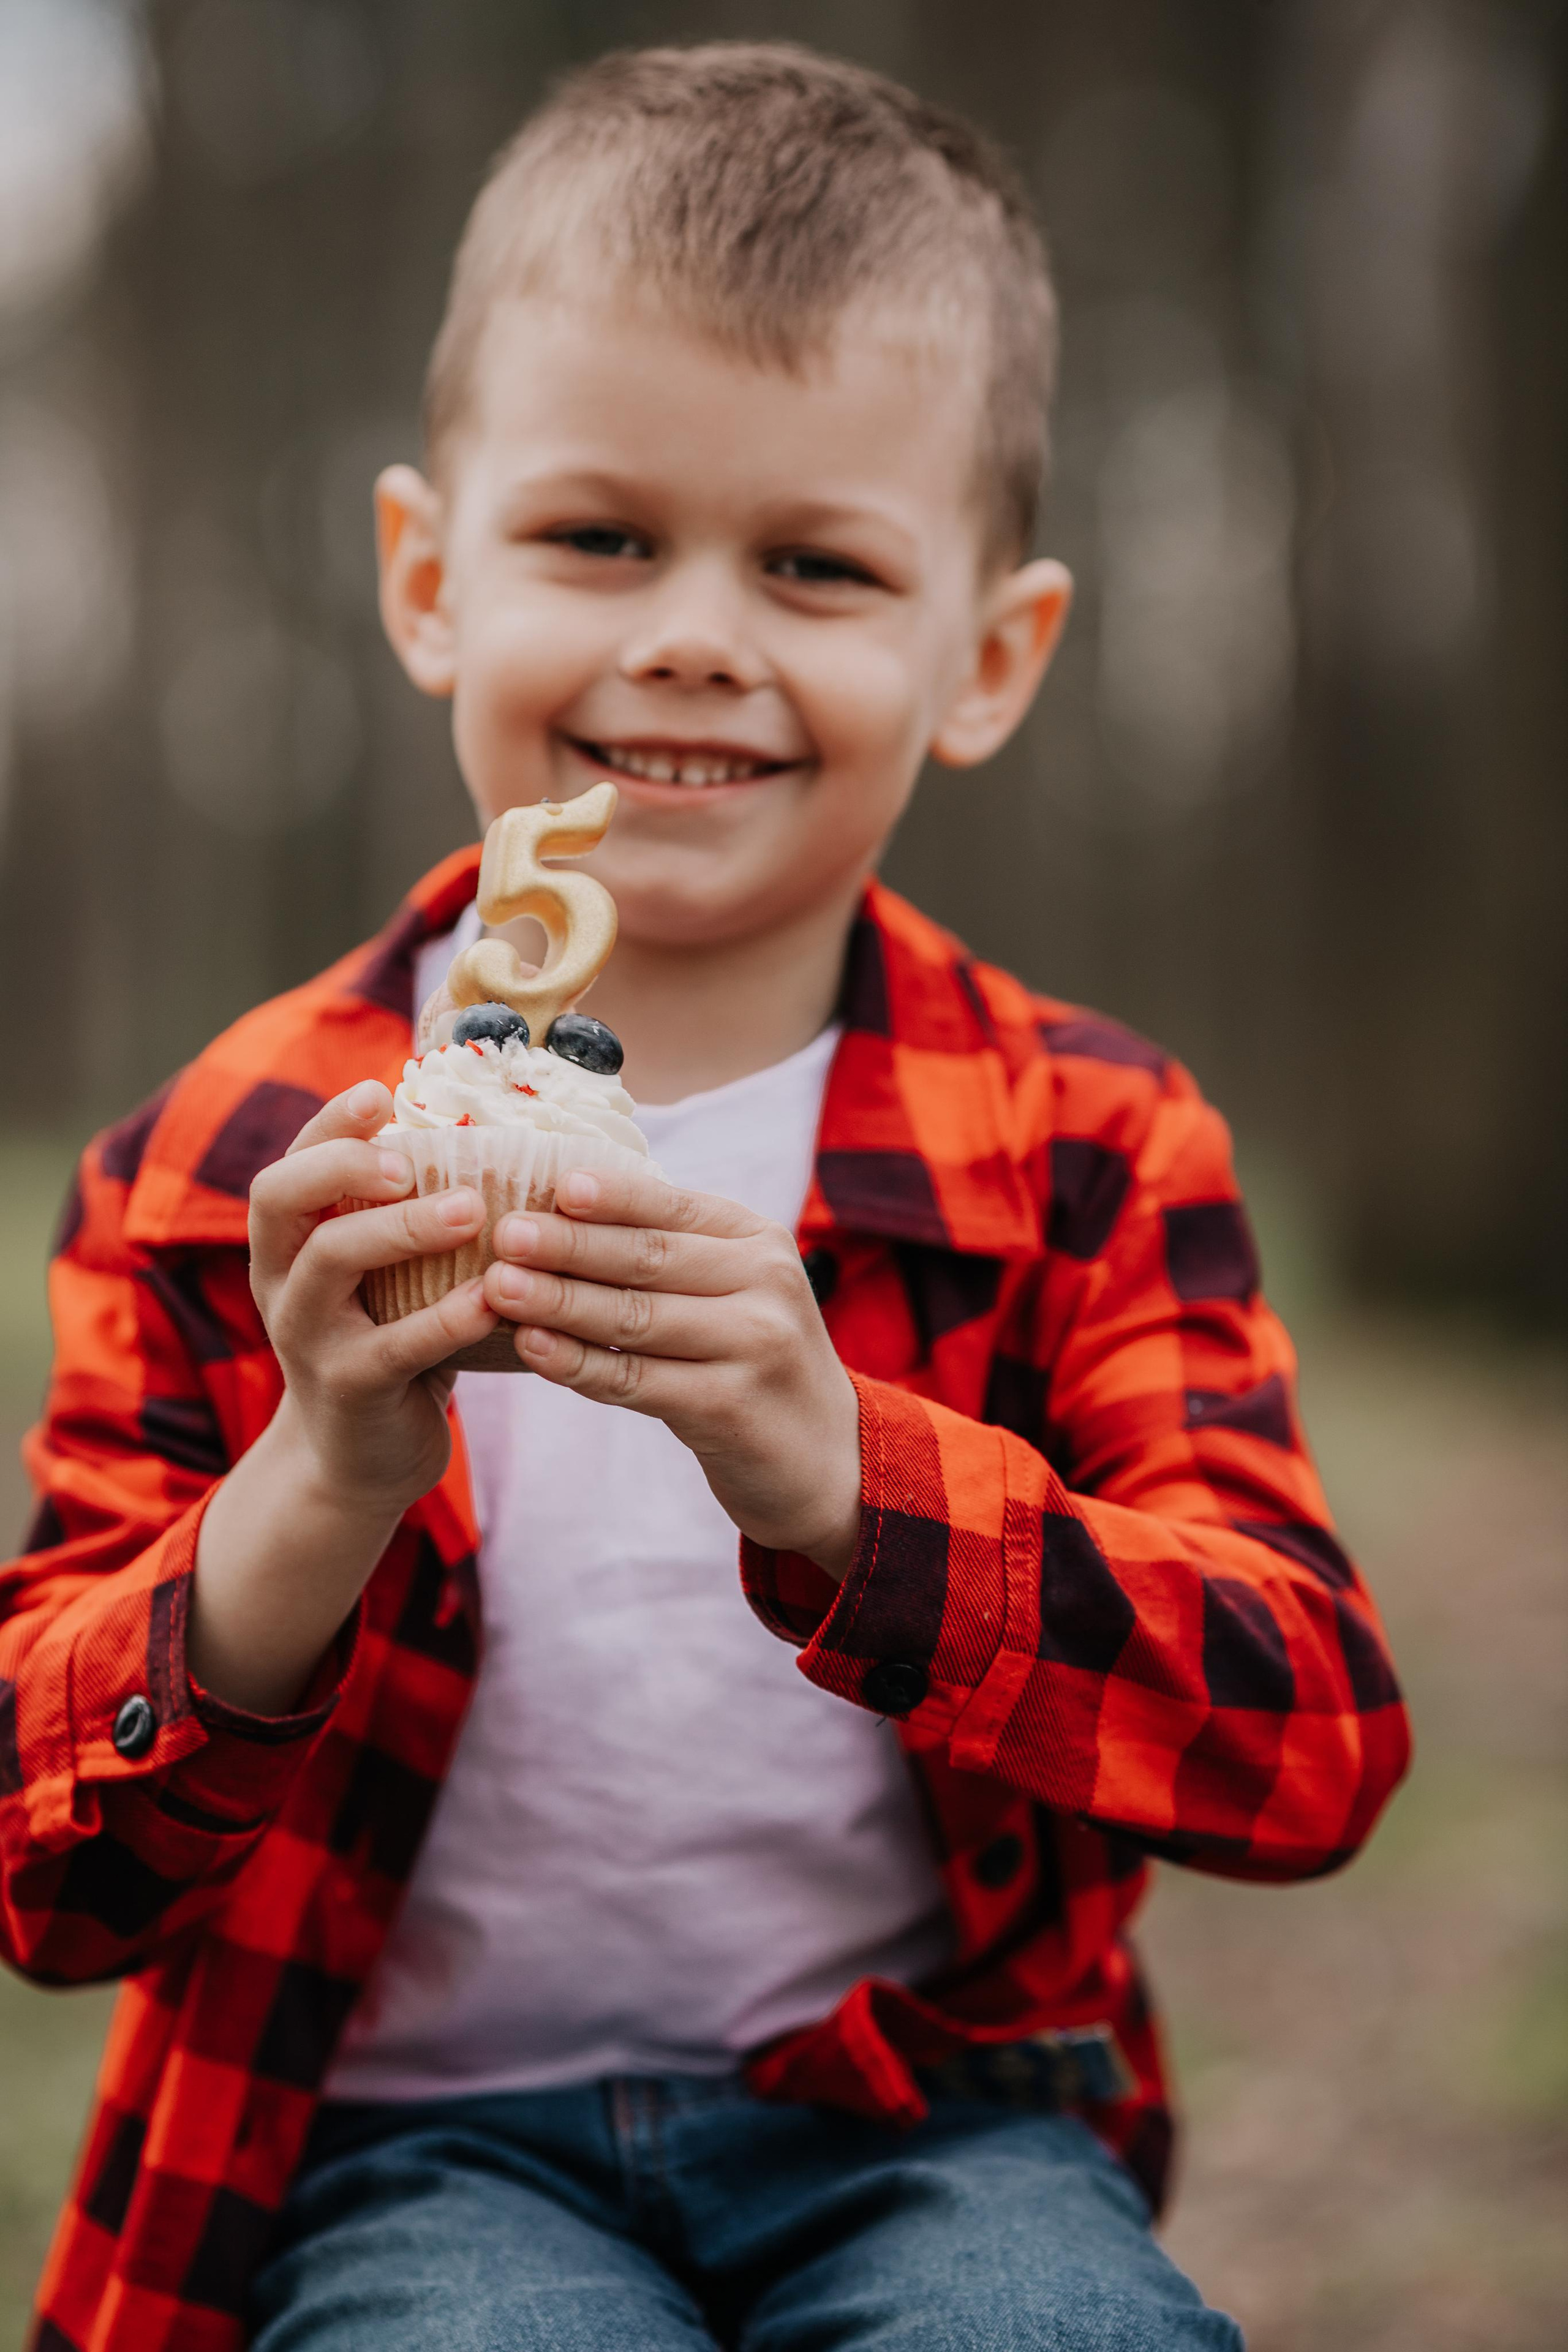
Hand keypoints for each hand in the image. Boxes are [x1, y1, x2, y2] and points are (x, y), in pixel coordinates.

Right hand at [190, 1082, 501, 1714]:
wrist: (356, 1463)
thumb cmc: (387, 1345)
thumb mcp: (382, 1280)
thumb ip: (404, 1220)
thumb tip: (490, 1135)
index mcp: (288, 1245)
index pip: (289, 1164)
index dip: (327, 1124)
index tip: (380, 1091)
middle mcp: (281, 1282)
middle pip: (281, 1198)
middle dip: (342, 1164)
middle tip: (410, 1156)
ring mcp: (307, 1337)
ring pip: (330, 1263)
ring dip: (400, 1228)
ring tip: (470, 1210)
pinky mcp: (348, 1389)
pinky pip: (393, 1347)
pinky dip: (446, 1318)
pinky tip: (494, 1298)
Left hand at [483, 1163, 862, 1577]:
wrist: (828, 1459)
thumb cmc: (754, 1361)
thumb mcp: (736, 1292)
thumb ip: (673, 1255)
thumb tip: (564, 1208)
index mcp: (759, 1241)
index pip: (673, 1208)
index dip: (610, 1196)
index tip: (551, 1187)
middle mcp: (765, 1284)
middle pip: (648, 1259)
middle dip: (569, 1245)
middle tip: (504, 1234)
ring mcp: (754, 1346)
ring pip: (636, 1317)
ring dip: (560, 1301)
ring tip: (498, 1288)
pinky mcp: (731, 1408)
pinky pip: (636, 1381)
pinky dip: (578, 1364)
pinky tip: (533, 1349)